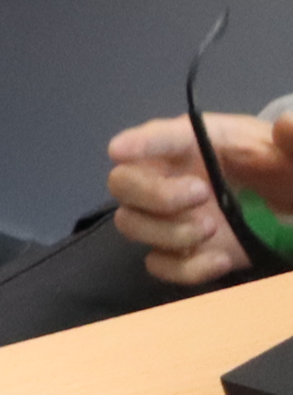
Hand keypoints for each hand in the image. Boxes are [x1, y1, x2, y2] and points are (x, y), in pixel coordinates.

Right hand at [109, 109, 292, 284]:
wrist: (285, 207)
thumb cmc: (280, 169)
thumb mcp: (289, 154)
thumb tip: (287, 126)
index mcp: (193, 143)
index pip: (157, 136)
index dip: (137, 142)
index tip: (119, 150)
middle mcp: (167, 175)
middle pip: (122, 182)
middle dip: (153, 194)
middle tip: (201, 195)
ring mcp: (169, 217)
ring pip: (131, 224)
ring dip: (168, 232)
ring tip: (212, 230)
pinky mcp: (182, 253)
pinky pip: (158, 264)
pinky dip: (184, 268)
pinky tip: (218, 260)